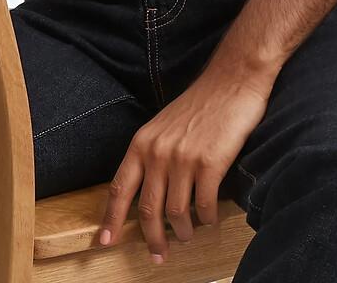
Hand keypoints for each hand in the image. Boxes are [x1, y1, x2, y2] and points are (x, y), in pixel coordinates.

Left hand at [95, 66, 275, 262]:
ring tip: (188, 235)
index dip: (112, 218)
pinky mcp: (210, 163)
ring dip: (183, 232)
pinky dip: (207, 219)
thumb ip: (152, 156)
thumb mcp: (162, 127)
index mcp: (142, 143)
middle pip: (147, 209)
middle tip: (158, 255)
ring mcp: (183, 158)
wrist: (231, 82)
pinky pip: (204, 205)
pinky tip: (210, 219)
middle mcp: (158, 152)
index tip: (105, 242)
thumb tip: (146, 194)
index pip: (119, 188)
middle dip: (152, 238)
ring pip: (176, 213)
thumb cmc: (198, 106)